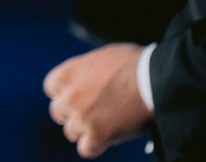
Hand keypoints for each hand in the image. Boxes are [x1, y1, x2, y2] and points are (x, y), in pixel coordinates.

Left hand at [43, 43, 151, 157]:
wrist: (155, 79)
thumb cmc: (134, 63)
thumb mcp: (101, 57)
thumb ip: (85, 71)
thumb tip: (84, 80)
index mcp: (69, 72)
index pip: (51, 88)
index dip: (64, 92)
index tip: (76, 95)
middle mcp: (69, 96)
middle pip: (58, 112)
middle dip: (73, 112)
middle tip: (92, 111)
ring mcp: (81, 117)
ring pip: (71, 131)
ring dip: (85, 129)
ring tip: (105, 122)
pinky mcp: (97, 135)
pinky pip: (86, 149)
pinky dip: (96, 145)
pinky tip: (108, 137)